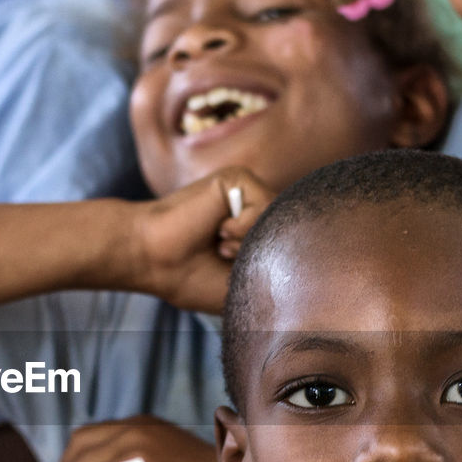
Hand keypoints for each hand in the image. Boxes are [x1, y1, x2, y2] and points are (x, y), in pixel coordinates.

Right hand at [132, 167, 275, 313]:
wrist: (154, 261)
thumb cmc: (189, 277)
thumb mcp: (243, 282)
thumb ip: (276, 268)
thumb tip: (307, 250)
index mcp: (253, 231)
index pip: (288, 242)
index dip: (274, 262)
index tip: (236, 272)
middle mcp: (252, 208)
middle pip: (287, 229)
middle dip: (260, 253)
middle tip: (224, 259)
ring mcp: (246, 192)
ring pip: (276, 218)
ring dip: (248, 242)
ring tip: (220, 246)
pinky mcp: (236, 178)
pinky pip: (263, 203)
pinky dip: (242, 226)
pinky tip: (218, 230)